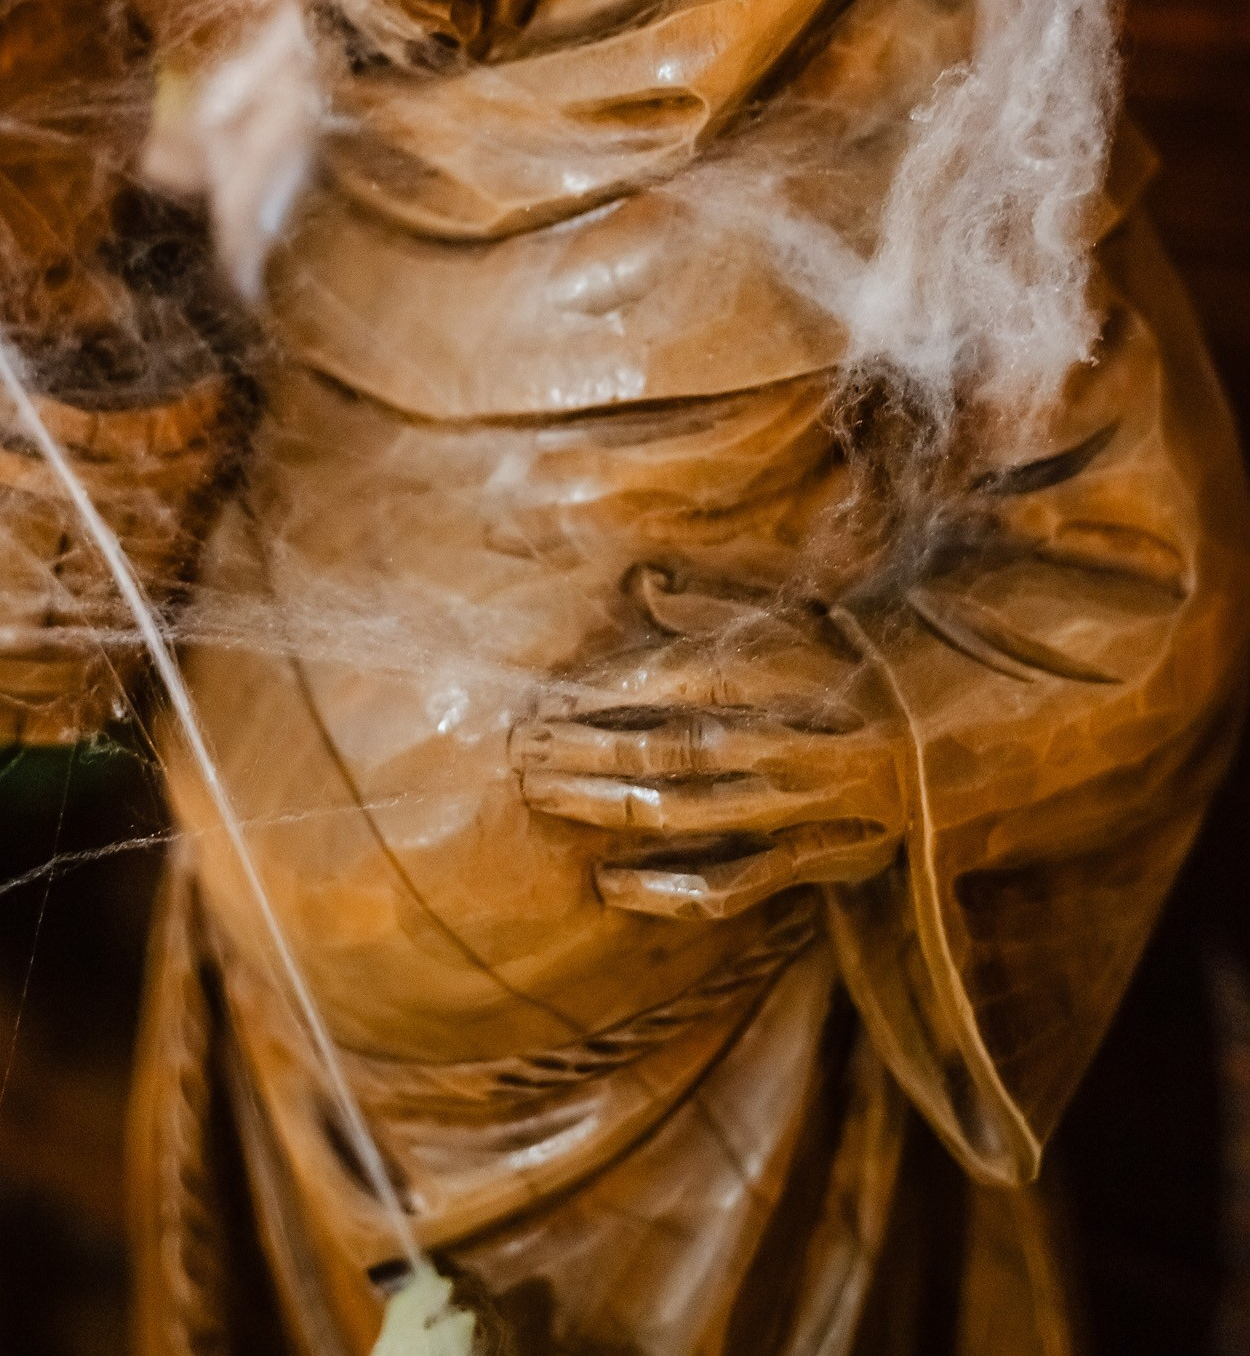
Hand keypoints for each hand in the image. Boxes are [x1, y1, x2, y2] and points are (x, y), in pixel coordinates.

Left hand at [510, 568, 906, 920]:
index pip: (674, 683)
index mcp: (785, 673)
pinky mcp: (813, 860)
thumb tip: (645, 583)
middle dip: (583, 751)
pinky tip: (610, 882)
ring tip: (542, 794)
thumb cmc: (856, 671)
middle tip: (521, 749)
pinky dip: (666, 891)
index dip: (602, 695)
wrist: (952, 739)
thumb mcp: (797, 623)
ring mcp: (800, 806)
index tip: (543, 701)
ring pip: (685, 813)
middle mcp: (789, 740)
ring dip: (604, 807)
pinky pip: (731, 886)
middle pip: (666, 750)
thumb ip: (716, 610)